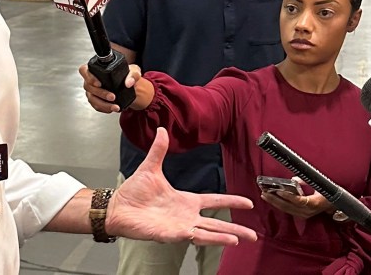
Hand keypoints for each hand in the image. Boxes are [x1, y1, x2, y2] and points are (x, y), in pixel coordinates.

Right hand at [79, 63, 141, 112]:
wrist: (130, 88)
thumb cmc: (128, 76)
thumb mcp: (134, 71)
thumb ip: (133, 74)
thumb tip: (128, 83)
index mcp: (96, 69)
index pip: (84, 70)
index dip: (89, 77)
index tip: (99, 83)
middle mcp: (91, 80)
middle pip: (88, 87)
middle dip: (101, 93)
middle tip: (112, 97)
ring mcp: (92, 91)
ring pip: (92, 99)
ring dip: (103, 104)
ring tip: (115, 107)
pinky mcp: (96, 100)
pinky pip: (96, 106)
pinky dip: (104, 108)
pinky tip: (112, 108)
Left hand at [105, 128, 256, 246]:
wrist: (117, 207)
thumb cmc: (133, 192)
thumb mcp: (150, 168)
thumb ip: (159, 150)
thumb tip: (162, 131)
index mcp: (185, 200)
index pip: (214, 201)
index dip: (230, 201)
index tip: (248, 203)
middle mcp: (186, 215)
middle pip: (216, 224)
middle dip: (235, 229)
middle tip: (253, 235)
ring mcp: (180, 226)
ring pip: (207, 233)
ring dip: (223, 236)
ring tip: (239, 239)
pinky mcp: (170, 234)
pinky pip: (191, 237)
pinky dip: (205, 238)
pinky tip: (217, 239)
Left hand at [258, 179, 331, 218]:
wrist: (334, 204)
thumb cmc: (326, 193)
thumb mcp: (319, 185)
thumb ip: (306, 182)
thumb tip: (294, 180)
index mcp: (313, 203)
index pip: (298, 201)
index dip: (287, 196)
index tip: (278, 190)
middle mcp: (307, 211)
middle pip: (288, 206)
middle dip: (275, 199)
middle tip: (264, 191)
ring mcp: (303, 215)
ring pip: (286, 209)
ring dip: (274, 202)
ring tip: (264, 195)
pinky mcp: (301, 215)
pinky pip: (287, 210)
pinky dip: (278, 204)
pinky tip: (271, 199)